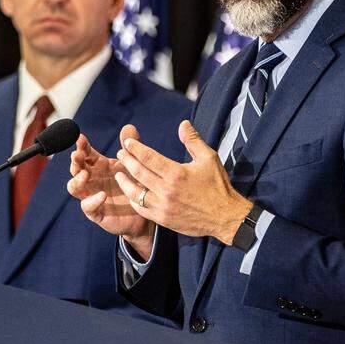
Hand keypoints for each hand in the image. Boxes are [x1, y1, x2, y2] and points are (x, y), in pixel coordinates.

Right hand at [67, 127, 156, 254]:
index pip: (85, 153)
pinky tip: (102, 195)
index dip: (82, 145)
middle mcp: (91, 180)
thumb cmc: (136, 185)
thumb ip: (130, 148)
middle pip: (76, 168)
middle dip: (75, 161)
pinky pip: (88, 207)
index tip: (81, 138)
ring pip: (74, 188)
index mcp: (99, 166)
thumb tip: (129, 127)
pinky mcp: (96, 213)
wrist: (145, 212)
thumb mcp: (135, 165)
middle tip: (78, 154)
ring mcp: (91, 196)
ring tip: (85, 174)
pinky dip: (92, 201)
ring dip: (76, 180)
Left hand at [115, 120, 251, 244]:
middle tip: (121, 153)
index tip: (128, 142)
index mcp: (176, 173)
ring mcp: (163, 206)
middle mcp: (167, 190)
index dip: (135, 148)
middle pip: (138, 172)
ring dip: (124, 181)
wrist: (225, 217)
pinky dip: (134, 199)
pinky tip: (131, 192)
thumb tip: (183, 124)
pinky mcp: (163, 219)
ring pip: (135, 192)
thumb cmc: (218, 186)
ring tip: (119, 173)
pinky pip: (142, 209)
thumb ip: (193, 141)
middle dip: (126, 160)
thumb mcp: (209, 158)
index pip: (148, 157)